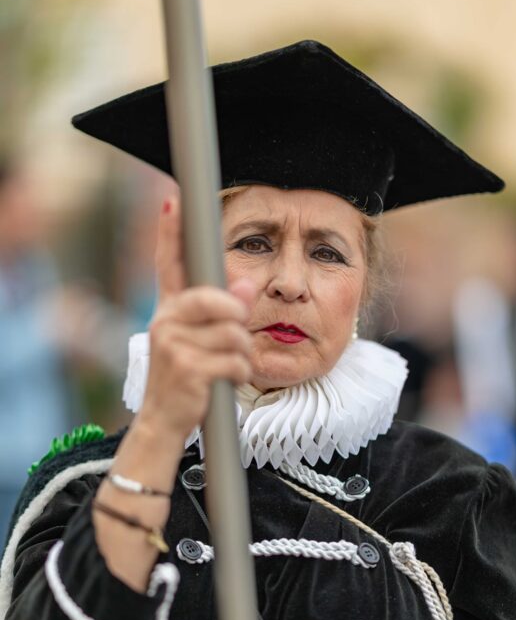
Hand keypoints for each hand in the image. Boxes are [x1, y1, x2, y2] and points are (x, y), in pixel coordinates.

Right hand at [138, 195, 255, 441]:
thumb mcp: (204, 341)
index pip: (169, 264)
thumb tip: (245, 285)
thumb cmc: (188, 377)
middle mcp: (165, 320)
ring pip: (234, 334)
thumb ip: (223, 310)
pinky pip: (234, 361)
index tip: (172, 200)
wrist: (165, 419)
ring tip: (225, 366)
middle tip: (233, 340)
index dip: (170, 232)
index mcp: (170, 309)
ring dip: (241, 354)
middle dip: (237, 322)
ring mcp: (172, 344)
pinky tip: (223, 381)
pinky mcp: (186, 368)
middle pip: (219, 302)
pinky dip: (238, 374)